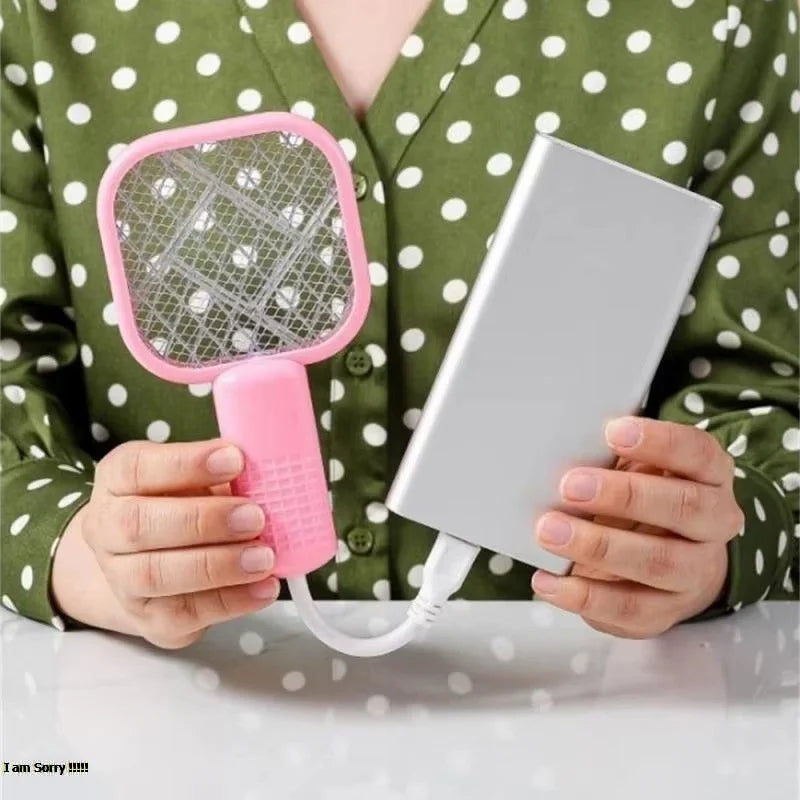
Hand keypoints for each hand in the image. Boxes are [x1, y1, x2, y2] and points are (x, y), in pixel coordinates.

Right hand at [52, 439, 279, 648]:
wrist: (149, 567)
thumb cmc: (181, 507)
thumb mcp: (197, 478)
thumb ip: (223, 473)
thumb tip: (268, 471)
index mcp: (117, 481)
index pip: (136, 467)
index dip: (186, 463)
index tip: (235, 458)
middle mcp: (107, 530)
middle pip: (138, 525)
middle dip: (203, 520)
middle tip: (255, 516)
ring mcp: (122, 580)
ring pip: (156, 575)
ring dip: (218, 565)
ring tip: (264, 557)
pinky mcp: (150, 619)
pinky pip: (186, 614)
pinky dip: (232, 601)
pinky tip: (264, 587)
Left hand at [531, 417, 742, 638]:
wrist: (675, 564)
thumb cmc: (647, 501)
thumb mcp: (639, 469)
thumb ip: (613, 458)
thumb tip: (560, 447)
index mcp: (710, 477)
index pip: (698, 453)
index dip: (659, 441)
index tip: (613, 432)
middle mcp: (714, 525)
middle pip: (683, 507)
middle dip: (623, 495)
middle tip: (570, 486)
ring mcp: (695, 573)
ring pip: (657, 561)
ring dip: (598, 546)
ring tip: (549, 532)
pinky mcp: (666, 612)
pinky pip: (628, 609)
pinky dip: (583, 596)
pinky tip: (548, 581)